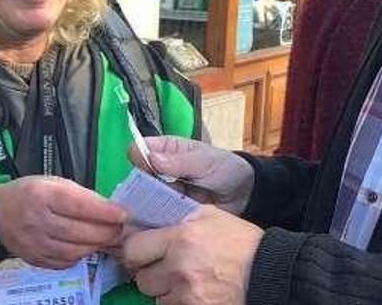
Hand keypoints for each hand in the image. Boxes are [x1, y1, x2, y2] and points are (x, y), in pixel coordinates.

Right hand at [0, 176, 126, 268]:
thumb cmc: (29, 193)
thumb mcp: (53, 183)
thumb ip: (81, 195)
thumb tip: (110, 210)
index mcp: (42, 195)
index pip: (79, 205)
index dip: (104, 212)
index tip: (123, 214)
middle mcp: (36, 221)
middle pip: (79, 232)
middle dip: (106, 232)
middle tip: (120, 230)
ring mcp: (34, 244)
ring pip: (74, 251)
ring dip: (95, 246)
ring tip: (106, 238)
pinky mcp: (35, 259)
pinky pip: (64, 263)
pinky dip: (80, 256)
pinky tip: (86, 247)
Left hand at [120, 205, 263, 304]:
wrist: (270, 272)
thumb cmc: (241, 241)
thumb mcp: (210, 216)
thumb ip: (178, 217)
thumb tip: (150, 220)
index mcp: (180, 238)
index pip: (133, 249)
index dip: (134, 250)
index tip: (141, 250)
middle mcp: (179, 268)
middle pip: (141, 278)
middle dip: (149, 272)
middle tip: (162, 266)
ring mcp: (187, 294)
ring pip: (155, 297)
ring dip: (164, 290)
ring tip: (183, 279)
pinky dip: (179, 302)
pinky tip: (194, 291)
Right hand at [129, 136, 254, 213]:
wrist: (244, 195)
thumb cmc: (225, 168)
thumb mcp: (204, 162)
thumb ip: (179, 162)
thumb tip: (151, 158)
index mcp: (164, 150)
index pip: (139, 151)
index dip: (138, 162)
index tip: (145, 174)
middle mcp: (157, 171)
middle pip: (136, 180)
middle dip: (137, 192)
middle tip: (143, 204)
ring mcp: (161, 194)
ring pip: (142, 201)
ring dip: (143, 211)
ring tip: (147, 221)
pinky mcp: (167, 214)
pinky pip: (154, 219)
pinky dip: (153, 224)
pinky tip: (153, 231)